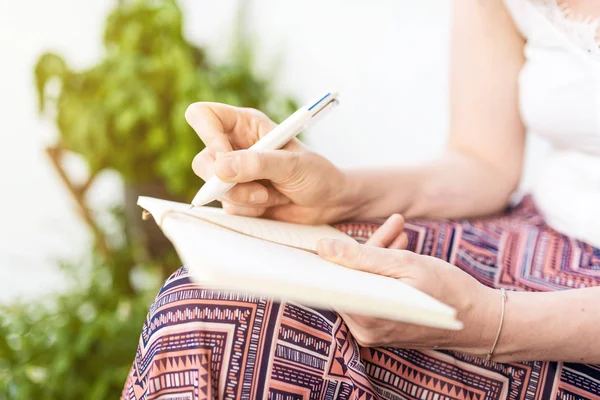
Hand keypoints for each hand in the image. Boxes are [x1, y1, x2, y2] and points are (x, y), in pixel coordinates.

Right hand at [186, 103, 359, 223]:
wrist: (329, 203)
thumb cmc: (316, 174)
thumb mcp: (292, 164)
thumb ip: (257, 163)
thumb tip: (220, 168)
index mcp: (245, 125)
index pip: (203, 116)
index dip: (207, 135)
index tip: (225, 156)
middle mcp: (234, 147)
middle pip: (202, 160)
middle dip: (223, 179)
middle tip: (256, 188)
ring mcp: (233, 174)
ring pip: (213, 188)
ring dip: (243, 196)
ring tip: (271, 194)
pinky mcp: (237, 198)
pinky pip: (227, 207)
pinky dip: (249, 209)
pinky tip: (270, 202)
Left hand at [317, 235, 497, 355]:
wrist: (481, 319)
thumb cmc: (448, 290)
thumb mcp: (405, 264)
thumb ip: (361, 256)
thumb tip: (323, 249)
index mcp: (366, 317)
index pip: (332, 283)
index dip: (336, 256)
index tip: (341, 234)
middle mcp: (364, 330)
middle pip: (350, 281)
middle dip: (368, 250)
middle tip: (394, 227)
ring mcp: (373, 331)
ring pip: (363, 284)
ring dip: (379, 258)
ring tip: (402, 234)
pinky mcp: (382, 326)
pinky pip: (374, 293)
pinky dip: (384, 273)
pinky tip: (400, 252)